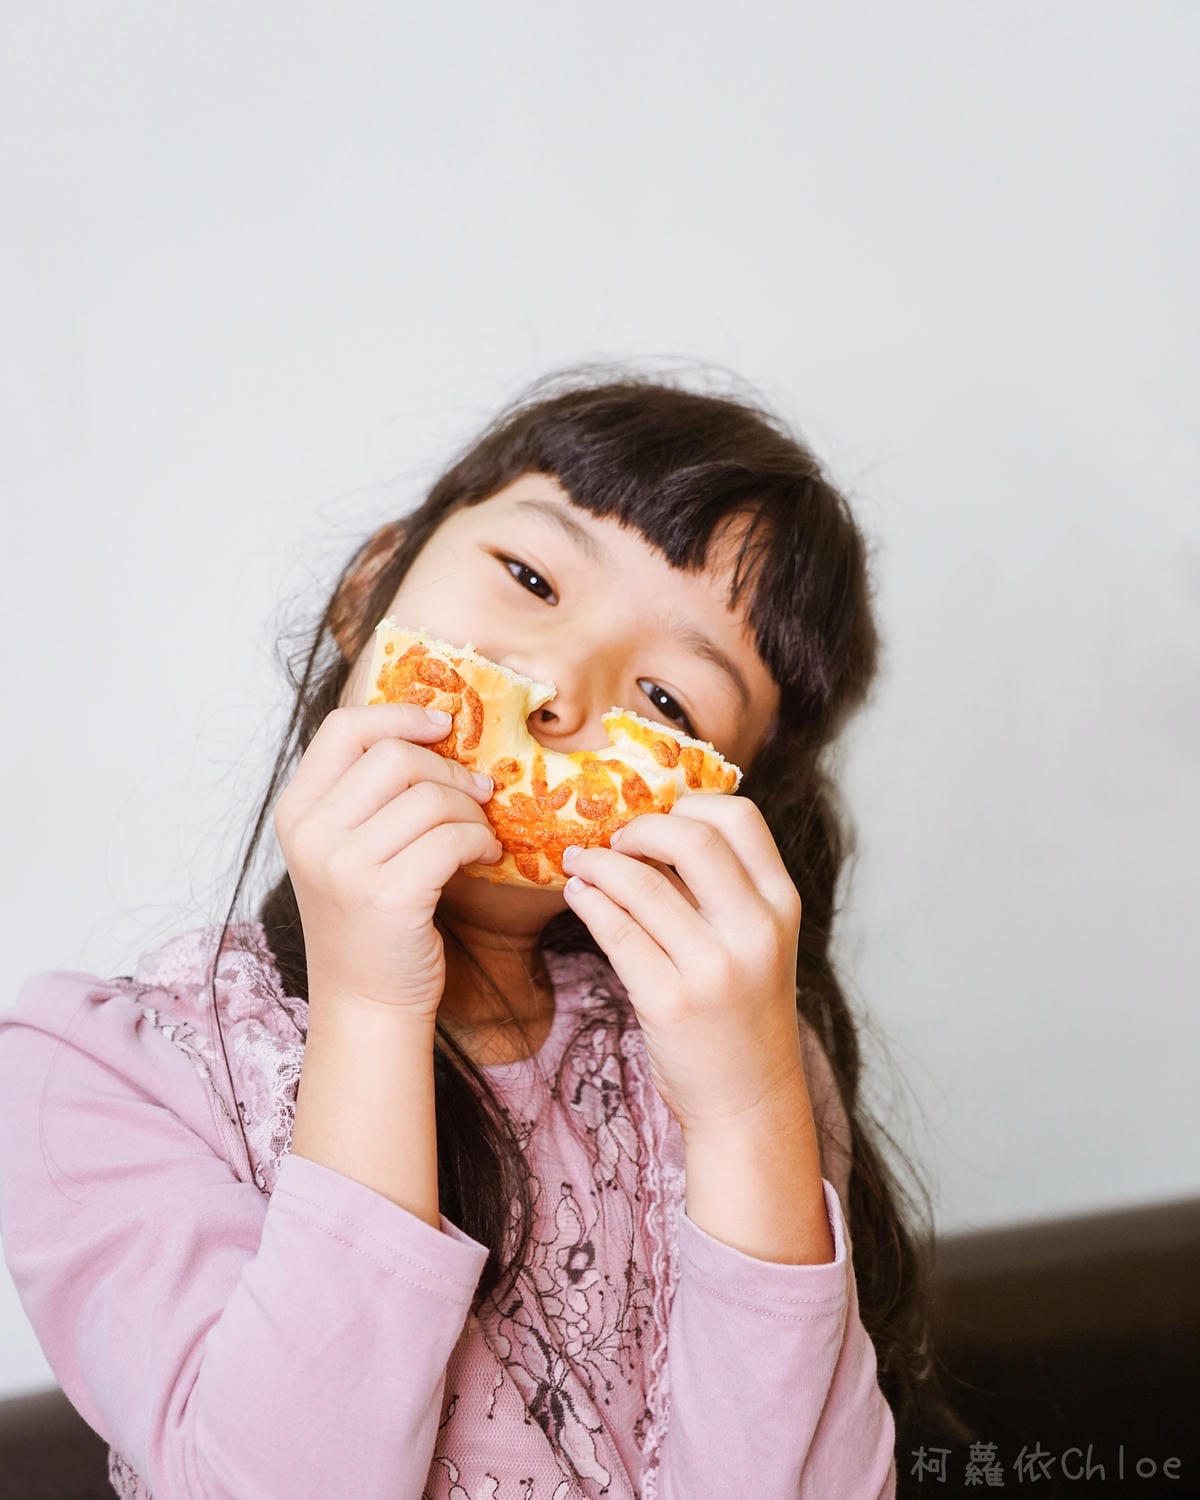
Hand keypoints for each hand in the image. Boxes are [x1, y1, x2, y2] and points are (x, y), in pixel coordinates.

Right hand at [272, 703, 501, 1019]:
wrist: (366, 1001)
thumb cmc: (368, 918)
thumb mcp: (347, 848)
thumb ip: (370, 793)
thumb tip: (437, 729)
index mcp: (295, 812)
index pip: (343, 728)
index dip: (400, 715)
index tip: (442, 726)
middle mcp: (310, 835)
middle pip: (395, 756)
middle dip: (449, 770)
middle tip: (476, 793)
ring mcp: (344, 867)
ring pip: (430, 797)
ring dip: (470, 811)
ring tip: (478, 833)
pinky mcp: (387, 897)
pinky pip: (453, 838)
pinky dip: (480, 841)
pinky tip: (483, 856)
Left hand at [561, 798, 810, 1134]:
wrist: (748, 1102)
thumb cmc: (742, 1013)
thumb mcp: (755, 943)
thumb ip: (720, 889)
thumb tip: (649, 827)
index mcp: (781, 905)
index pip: (740, 817)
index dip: (689, 802)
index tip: (657, 817)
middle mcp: (754, 931)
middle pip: (690, 837)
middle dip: (639, 828)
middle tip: (615, 839)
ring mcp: (713, 968)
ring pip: (639, 883)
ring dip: (597, 864)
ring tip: (580, 863)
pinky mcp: (669, 1001)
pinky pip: (614, 930)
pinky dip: (587, 902)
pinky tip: (578, 896)